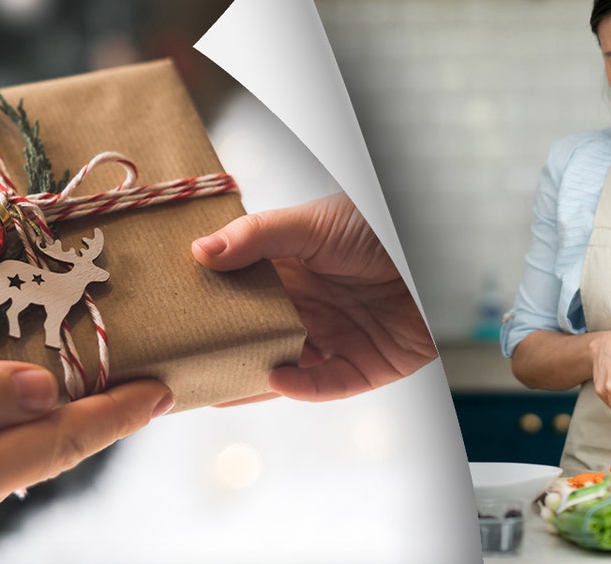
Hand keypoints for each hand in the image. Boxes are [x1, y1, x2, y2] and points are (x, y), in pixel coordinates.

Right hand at [191, 192, 437, 400]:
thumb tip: (199, 251)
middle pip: (254, 336)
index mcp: (289, 272)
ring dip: (251, 377)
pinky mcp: (361, 368)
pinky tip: (276, 380)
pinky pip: (324, 385)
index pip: (238, 294)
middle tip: (179, 361)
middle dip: (221, 350)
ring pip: (281, 367)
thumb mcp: (313, 224)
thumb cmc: (380, 232)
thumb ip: (258, 237)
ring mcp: (332, 340)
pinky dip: (300, 386)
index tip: (170, 313)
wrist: (441, 260)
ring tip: (213, 385)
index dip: (208, 304)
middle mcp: (306, 308)